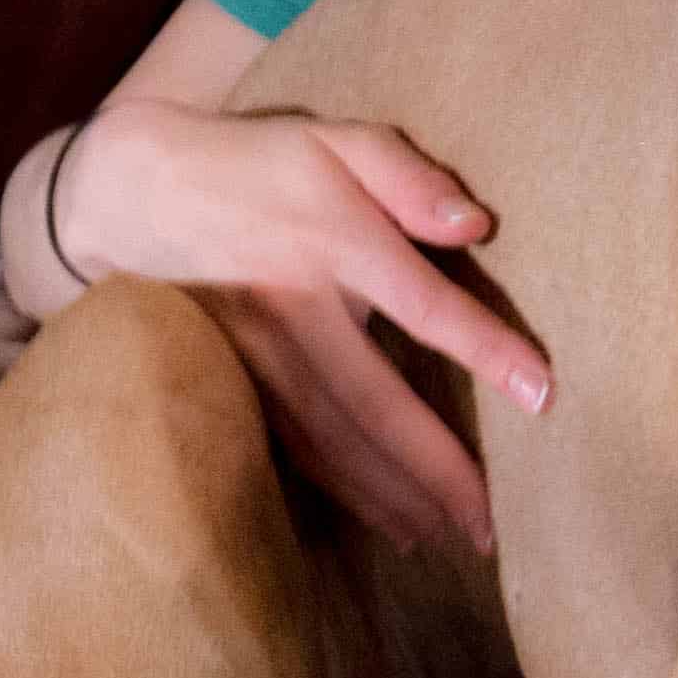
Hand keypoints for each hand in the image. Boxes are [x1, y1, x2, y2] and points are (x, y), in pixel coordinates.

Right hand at [53, 99, 553, 552]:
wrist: (135, 191)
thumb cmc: (264, 163)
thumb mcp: (336, 137)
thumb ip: (407, 174)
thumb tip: (476, 222)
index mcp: (332, 240)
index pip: (422, 303)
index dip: (482, 349)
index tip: (543, 393)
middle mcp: (294, 307)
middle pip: (373, 402)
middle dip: (435, 468)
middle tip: (492, 525)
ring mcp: (258, 353)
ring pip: (332, 440)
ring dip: (394, 496)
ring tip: (454, 539)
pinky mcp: (236, 381)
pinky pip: (297, 447)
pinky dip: (346, 492)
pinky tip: (392, 525)